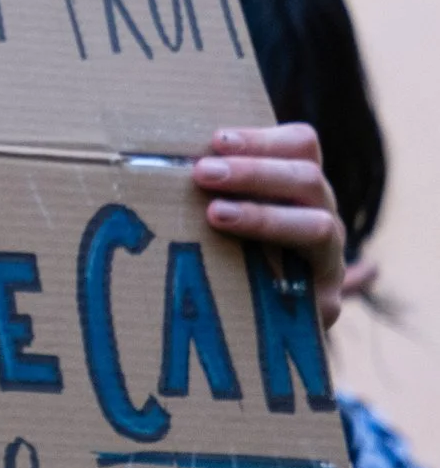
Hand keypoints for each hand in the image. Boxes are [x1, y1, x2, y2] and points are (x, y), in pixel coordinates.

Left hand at [194, 124, 347, 329]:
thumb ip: (204, 185)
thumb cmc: (221, 254)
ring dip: (265, 216)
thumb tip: (138, 149)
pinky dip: (280, 279)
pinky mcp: (326, 304)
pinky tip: (246, 279)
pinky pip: (317, 288)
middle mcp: (322, 216)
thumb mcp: (218, 211)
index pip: (302, 145)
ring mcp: (329, 260)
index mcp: (299, 187)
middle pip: (308, 179)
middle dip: (255, 172)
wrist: (253, 328)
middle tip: (203, 173)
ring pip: (318, 227)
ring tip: (216, 214)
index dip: (263, 139)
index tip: (216, 141)